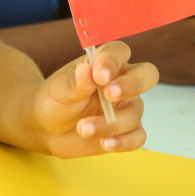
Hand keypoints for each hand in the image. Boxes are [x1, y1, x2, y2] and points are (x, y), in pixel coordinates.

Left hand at [31, 41, 155, 157]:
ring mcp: (126, 107)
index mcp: (103, 63)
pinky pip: (137, 136)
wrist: (47, 128)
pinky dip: (123, 141)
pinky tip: (105, 143)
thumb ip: (75, 82)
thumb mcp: (58, 89)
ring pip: (135, 112)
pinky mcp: (126, 131)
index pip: (119, 52)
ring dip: (110, 123)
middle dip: (132, 84)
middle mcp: (121, 82)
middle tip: (108, 95)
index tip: (98, 75)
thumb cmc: (54, 100)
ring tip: (82, 128)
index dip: (112, 61)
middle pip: (147, 74)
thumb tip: (87, 70)